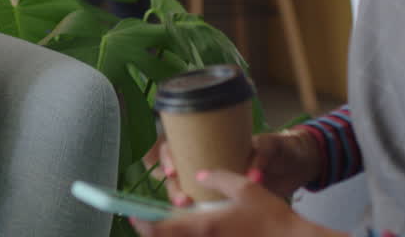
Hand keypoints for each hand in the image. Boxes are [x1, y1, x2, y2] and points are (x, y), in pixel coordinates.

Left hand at [129, 170, 338, 236]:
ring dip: (173, 235)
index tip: (132, 216)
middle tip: (147, 221)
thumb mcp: (246, 187)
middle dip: (154, 232)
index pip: (162, 229)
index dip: (143, 224)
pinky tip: (193, 230)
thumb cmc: (272, 217)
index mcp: (205, 226)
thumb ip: (219, 177)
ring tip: (169, 225)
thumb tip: (202, 173)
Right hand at [143, 129, 321, 205]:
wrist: (299, 165)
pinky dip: (202, 213)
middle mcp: (210, 162)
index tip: (171, 171)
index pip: (178, 145)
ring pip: (190, 191)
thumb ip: (260, 155)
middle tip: (182, 201)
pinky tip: (202, 220)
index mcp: (214, 142)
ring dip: (184, 202)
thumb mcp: (271, 145)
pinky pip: (209, 206)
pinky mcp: (229, 199)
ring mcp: (218, 182)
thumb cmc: (281, 148)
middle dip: (175, 188)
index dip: (168, 157)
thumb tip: (252, 176)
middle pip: (179, 174)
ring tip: (188, 210)